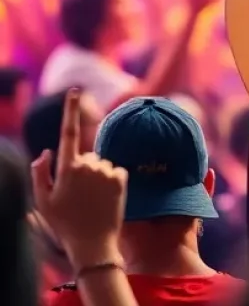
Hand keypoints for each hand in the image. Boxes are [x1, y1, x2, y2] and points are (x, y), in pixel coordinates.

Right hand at [30, 90, 126, 270]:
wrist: (93, 244)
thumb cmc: (63, 224)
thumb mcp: (43, 202)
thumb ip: (40, 173)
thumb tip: (47, 150)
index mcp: (68, 168)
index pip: (68, 132)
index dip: (71, 110)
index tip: (75, 90)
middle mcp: (89, 164)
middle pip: (84, 156)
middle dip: (80, 170)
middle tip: (76, 197)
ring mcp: (107, 169)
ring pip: (99, 164)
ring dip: (95, 177)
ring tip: (90, 201)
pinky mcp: (122, 176)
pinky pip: (113, 170)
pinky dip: (110, 180)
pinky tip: (105, 198)